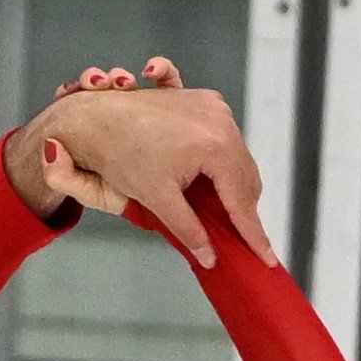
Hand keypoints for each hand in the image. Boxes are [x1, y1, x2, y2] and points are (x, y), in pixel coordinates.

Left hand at [20, 59, 266, 268]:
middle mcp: (221, 121)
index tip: (266, 259)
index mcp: (214, 145)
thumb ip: (188, 229)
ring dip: (232, 187)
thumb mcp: (156, 198)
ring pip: (238, 158)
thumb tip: (209, 257)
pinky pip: (225, 139)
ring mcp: (214, 108)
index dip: (253, 234)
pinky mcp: (205, 102)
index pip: (241, 200)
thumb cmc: (120, 153)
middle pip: (245, 178)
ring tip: (224, 216)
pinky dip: (222, 164)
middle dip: (243, 211)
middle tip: (241, 242)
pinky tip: (212, 183)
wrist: (94, 116)